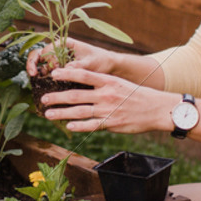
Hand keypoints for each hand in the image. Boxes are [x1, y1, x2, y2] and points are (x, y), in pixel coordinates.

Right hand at [26, 36, 123, 79]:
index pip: (48, 48)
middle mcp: (59, 49)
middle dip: (33, 62)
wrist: (108, 66)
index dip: (47, 59)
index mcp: (66, 43)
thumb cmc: (100, 60)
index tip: (53, 69)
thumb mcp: (90, 63)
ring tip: (36, 78)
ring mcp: (58, 58)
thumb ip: (77, 66)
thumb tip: (64, 70)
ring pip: (40, 61)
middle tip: (32, 74)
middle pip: (40, 52)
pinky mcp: (60, 68)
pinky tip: (42, 83)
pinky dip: (42, 75)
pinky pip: (47, 70)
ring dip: (36, 69)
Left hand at [40, 64, 179, 134]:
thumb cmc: (138, 95)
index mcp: (108, 81)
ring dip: (62, 113)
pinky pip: (92, 125)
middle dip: (57, 97)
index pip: (83, 75)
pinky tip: (69, 126)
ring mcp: (108, 110)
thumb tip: (83, 84)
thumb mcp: (120, 83)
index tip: (53, 74)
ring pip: (80, 111)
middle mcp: (106, 94)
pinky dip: (79, 126)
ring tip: (49, 114)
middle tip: (43, 99)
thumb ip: (102, 84)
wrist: (157, 109)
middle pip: (76, 94)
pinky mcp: (112, 123)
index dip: (66, 74)